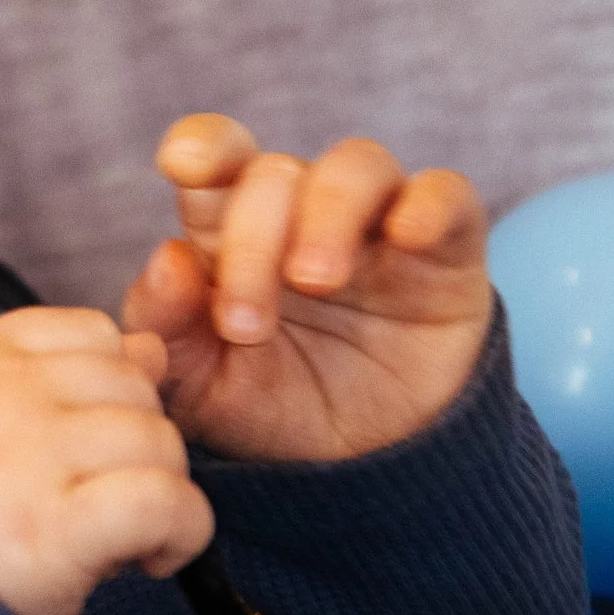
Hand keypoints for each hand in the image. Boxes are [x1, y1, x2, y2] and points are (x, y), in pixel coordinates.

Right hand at [0, 308, 215, 614]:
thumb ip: (44, 375)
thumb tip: (149, 347)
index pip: (88, 331)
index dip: (111, 387)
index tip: (88, 448)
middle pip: (131, 383)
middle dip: (136, 444)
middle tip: (100, 502)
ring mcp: (23, 456)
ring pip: (158, 439)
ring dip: (161, 489)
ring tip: (119, 536)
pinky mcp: (53, 529)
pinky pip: (166, 500)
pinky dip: (182, 533)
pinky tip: (150, 560)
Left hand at [121, 114, 493, 462]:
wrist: (363, 467)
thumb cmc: (269, 407)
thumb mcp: (200, 387)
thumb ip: (165, 327)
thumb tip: (168, 260)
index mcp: (232, 228)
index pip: (216, 156)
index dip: (202, 147)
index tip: (182, 165)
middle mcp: (303, 210)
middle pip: (274, 174)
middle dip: (251, 241)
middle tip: (244, 327)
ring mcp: (378, 223)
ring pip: (356, 166)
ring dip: (327, 215)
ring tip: (313, 281)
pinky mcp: (448, 250)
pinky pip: (445, 197)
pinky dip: (427, 205)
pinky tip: (407, 236)